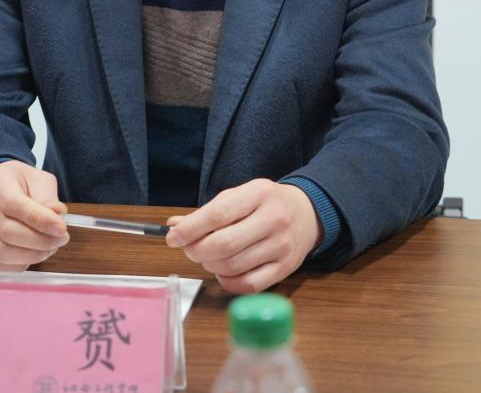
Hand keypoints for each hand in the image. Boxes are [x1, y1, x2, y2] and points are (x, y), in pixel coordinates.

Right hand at [0, 160, 68, 271]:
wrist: (0, 187)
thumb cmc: (22, 182)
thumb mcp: (39, 179)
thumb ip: (47, 197)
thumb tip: (57, 216)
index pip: (14, 205)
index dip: (40, 220)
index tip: (62, 229)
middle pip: (8, 232)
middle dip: (41, 241)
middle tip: (61, 239)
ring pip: (1, 253)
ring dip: (32, 255)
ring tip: (49, 247)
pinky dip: (18, 266)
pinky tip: (32, 255)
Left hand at [165, 179, 321, 293]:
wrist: (307, 214)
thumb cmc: (266, 204)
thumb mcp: (239, 196)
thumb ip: (208, 212)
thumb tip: (175, 227)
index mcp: (258, 194)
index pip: (218, 214)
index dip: (190, 229)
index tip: (173, 238)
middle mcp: (273, 219)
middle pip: (224, 244)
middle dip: (197, 251)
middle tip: (190, 250)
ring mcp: (281, 246)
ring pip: (233, 266)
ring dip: (211, 266)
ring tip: (208, 258)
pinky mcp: (286, 268)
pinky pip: (249, 285)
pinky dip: (228, 283)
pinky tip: (224, 272)